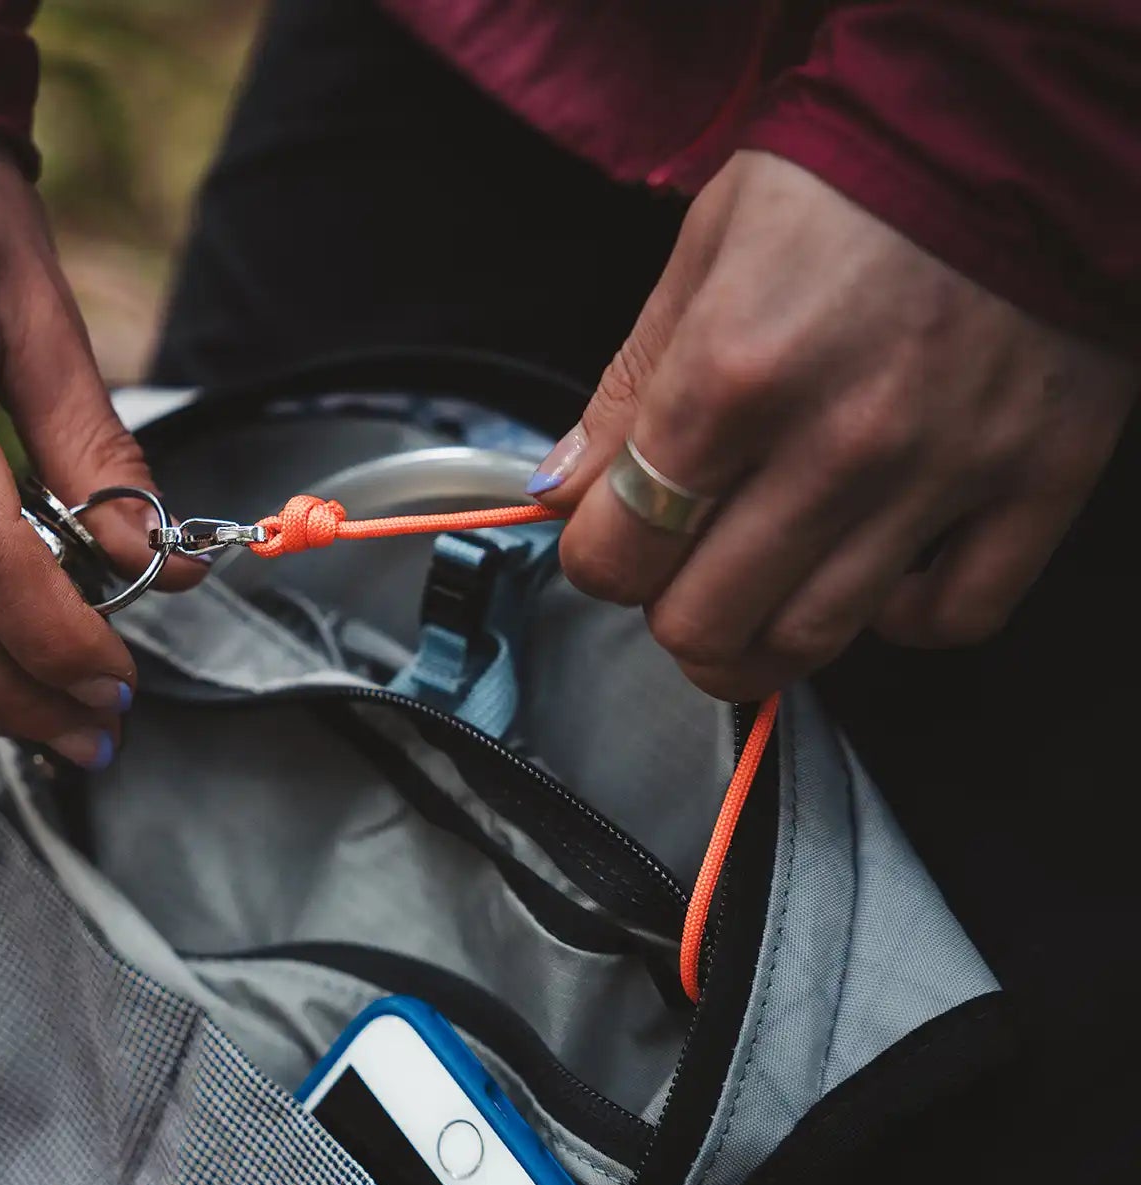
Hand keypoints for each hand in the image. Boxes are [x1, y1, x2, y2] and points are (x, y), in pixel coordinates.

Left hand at [529, 151, 1136, 699]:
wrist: (1020, 129)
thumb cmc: (852, 179)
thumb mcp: (707, 249)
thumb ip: (631, 383)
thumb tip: (564, 490)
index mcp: (733, 372)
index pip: (620, 547)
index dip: (597, 559)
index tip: (607, 540)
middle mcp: (837, 439)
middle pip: (705, 620)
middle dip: (667, 611)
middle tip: (675, 576)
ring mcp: (943, 470)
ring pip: (814, 636)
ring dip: (761, 638)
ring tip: (751, 597)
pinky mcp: (1038, 480)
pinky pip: (953, 617)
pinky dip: (899, 620)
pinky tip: (874, 578)